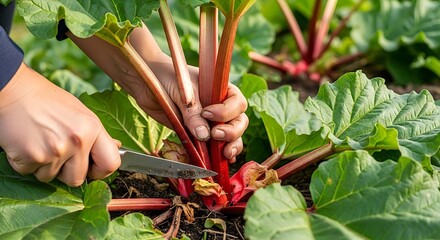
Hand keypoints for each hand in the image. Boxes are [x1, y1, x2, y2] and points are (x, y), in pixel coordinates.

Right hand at [0, 63, 120, 185]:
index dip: (101, 171)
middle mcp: (77, 140)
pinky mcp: (32, 157)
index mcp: (92, 128)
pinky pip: (30, 173)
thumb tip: (116, 148)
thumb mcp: (81, 112)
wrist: (14, 90)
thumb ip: (97, 134)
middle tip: (57, 153)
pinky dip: (26, 163)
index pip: (111, 163)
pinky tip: (27, 143)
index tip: (91, 169)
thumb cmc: (48, 101)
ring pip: (50, 178)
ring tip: (40, 142)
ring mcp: (55, 150)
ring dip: (44, 166)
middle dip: (66, 172)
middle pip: (77, 179)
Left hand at [133, 52, 247, 162]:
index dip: (226, 111)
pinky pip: (217, 146)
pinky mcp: (201, 134)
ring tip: (225, 154)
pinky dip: (222, 155)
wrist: (149, 83)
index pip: (237, 103)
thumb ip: (192, 112)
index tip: (207, 114)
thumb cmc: (168, 78)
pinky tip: (224, 161)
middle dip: (232, 131)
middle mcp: (221, 106)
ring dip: (232, 145)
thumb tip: (204, 136)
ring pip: (233, 136)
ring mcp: (212, 122)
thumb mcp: (182, 91)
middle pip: (239, 121)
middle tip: (215, 135)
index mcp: (221, 90)